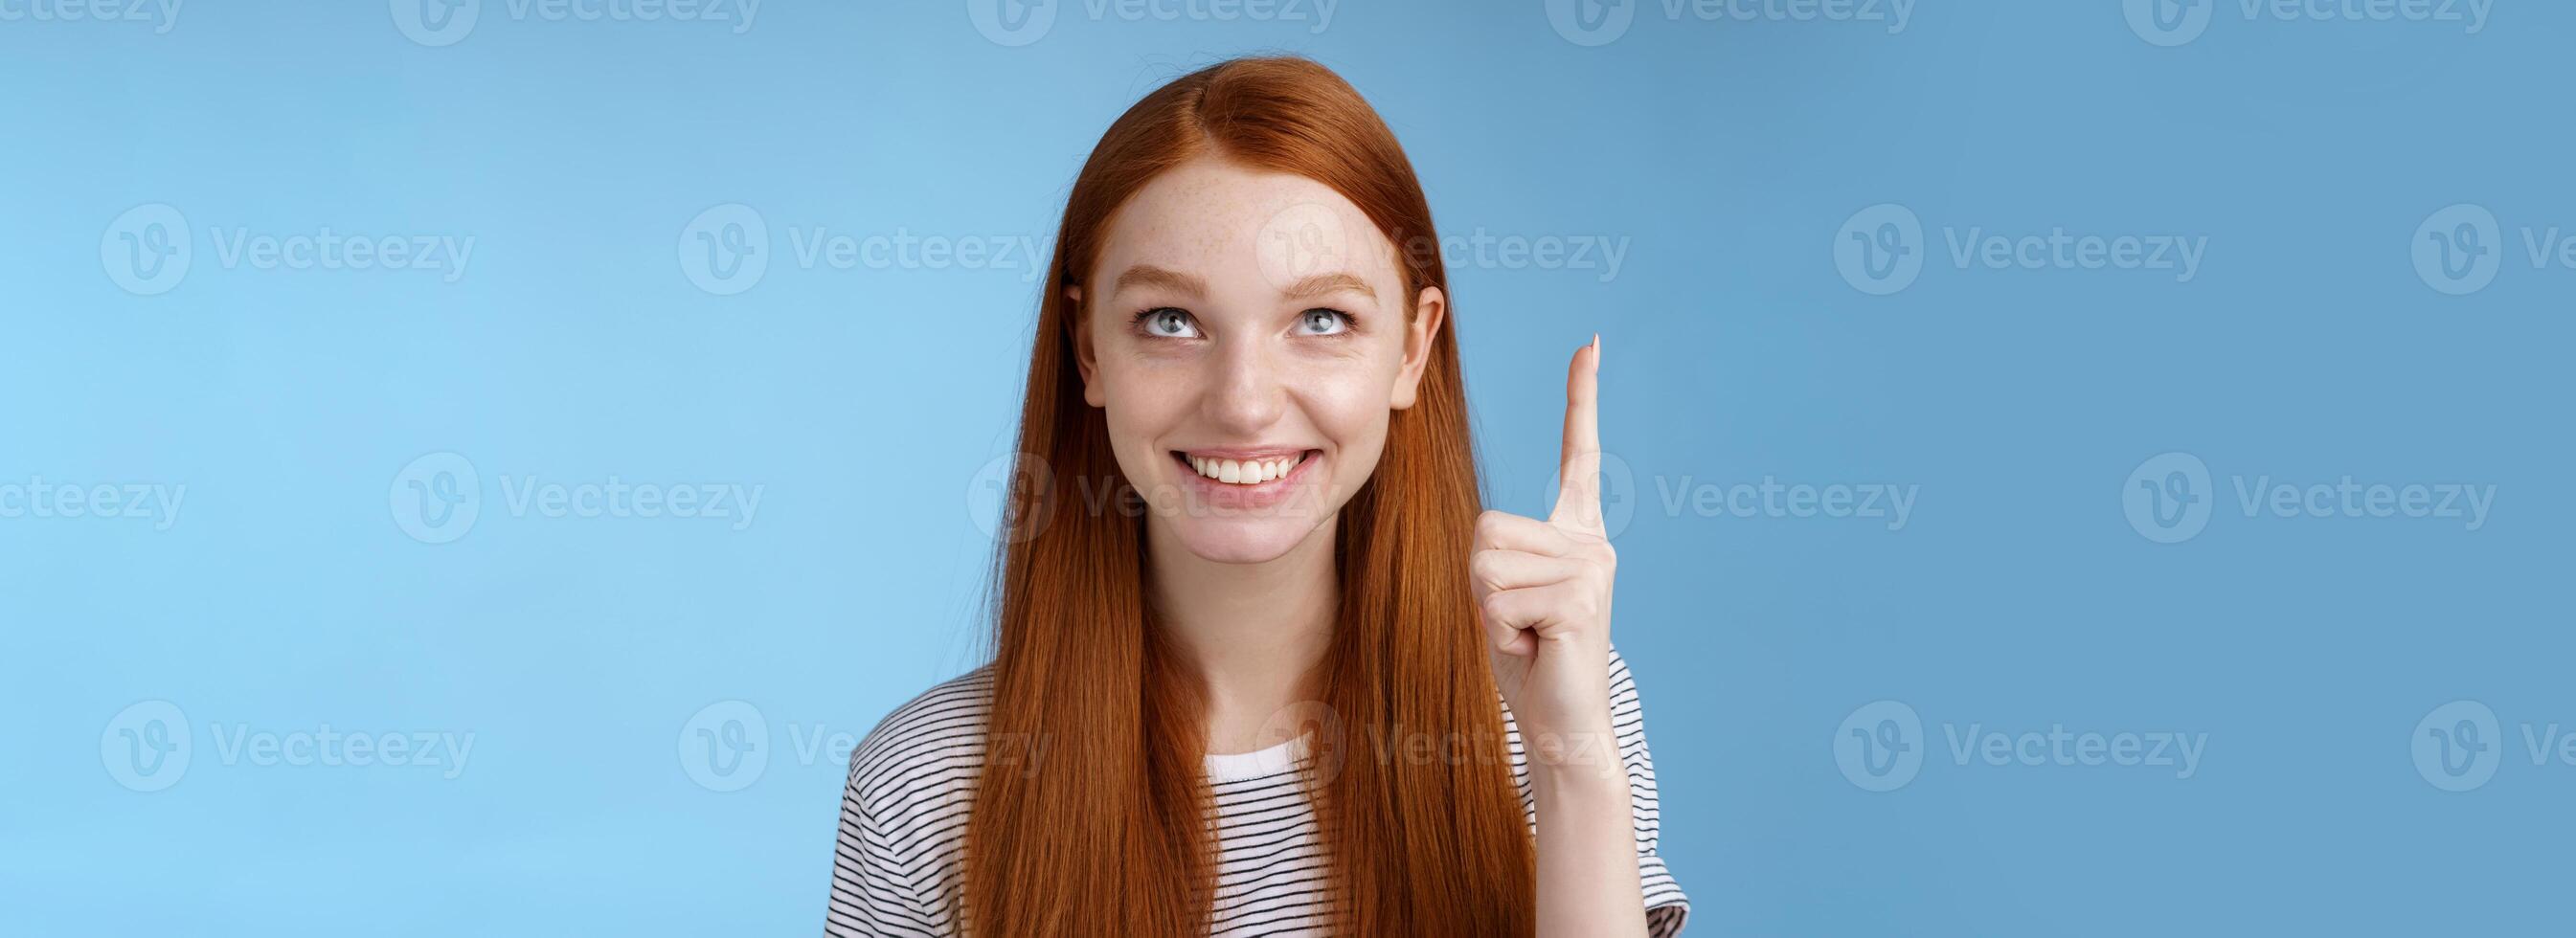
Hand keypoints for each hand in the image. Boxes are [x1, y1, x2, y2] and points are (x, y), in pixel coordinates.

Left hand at [1472, 334, 1617, 771]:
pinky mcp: (1580, 597)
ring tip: (1528, 635)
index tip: (1589, 343)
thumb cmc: (1530, 661)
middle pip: (1487, 529)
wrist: (1564, 725)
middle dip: (1483, 583)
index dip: (1581, 398)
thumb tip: (1489, 536)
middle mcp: (1592, 542)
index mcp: (1577, 534)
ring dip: (1492, 610)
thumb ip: (1500, 555)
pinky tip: (1535, 648)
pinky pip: (1499, 597)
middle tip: (1519, 622)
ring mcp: (1592, 567)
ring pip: (1487, 564)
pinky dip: (1503, 632)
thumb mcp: (1506, 594)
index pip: (1579, 455)